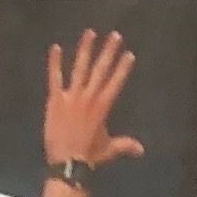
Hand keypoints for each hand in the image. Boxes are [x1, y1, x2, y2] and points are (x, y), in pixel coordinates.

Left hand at [41, 30, 141, 172]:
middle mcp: (89, 96)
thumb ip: (125, 145)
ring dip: (85, 50)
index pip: (116, 81)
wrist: (66, 162)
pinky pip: (55, 78)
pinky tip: (55, 47)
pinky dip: (54, 63)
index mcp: (104, 105)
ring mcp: (72, 96)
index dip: (123, 67)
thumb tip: (142, 150)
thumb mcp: (109, 149)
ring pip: (80, 68)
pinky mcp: (55, 99)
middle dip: (108, 51)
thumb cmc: (89, 154)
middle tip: (114, 35)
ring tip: (90, 33)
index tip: (129, 53)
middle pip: (101, 70)